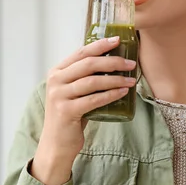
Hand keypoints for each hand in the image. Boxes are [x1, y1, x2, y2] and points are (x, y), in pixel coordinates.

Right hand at [31, 36, 136, 184]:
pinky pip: (94, 99)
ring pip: (92, 81)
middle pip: (87, 64)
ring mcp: (59, 96)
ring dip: (115, 79)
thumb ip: (84, 77)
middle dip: (112, 61)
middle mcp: (55, 81)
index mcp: (56, 72)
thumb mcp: (73, 92)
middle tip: (130, 64)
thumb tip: (113, 62)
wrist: (56, 144)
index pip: (80, 52)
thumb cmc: (70, 115)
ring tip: (130, 80)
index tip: (117, 40)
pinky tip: (122, 93)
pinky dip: (110, 95)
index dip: (99, 45)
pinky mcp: (66, 111)